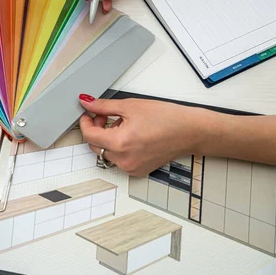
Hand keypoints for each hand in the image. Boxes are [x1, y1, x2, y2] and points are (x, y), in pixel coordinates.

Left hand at [77, 95, 217, 175]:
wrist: (190, 131)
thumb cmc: (167, 118)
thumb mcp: (130, 106)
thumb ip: (104, 106)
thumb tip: (87, 103)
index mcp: (120, 143)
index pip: (89, 135)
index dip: (85, 122)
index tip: (88, 114)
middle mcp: (124, 160)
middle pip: (95, 146)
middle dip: (96, 130)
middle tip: (105, 116)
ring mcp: (131, 168)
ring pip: (106, 153)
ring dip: (107, 139)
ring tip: (122, 125)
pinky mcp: (138, 171)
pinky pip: (118, 160)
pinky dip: (118, 148)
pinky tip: (130, 136)